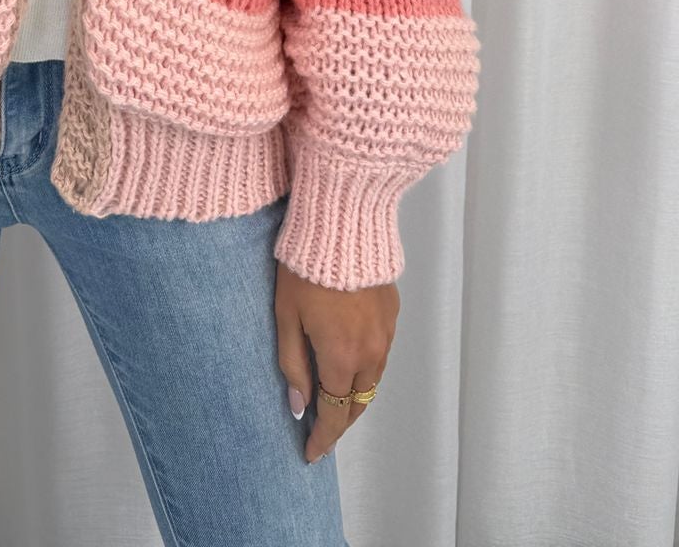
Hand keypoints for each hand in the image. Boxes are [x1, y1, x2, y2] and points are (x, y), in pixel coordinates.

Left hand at [274, 264, 398, 464]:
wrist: (342, 225)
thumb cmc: (304, 267)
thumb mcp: (286, 316)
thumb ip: (292, 364)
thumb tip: (298, 405)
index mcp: (341, 357)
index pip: (333, 414)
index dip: (323, 438)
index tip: (311, 453)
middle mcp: (370, 352)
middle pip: (357, 403)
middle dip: (339, 422)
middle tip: (321, 433)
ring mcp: (385, 334)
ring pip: (372, 381)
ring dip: (355, 397)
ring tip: (334, 403)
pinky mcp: (392, 314)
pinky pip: (381, 354)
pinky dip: (366, 368)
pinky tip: (351, 364)